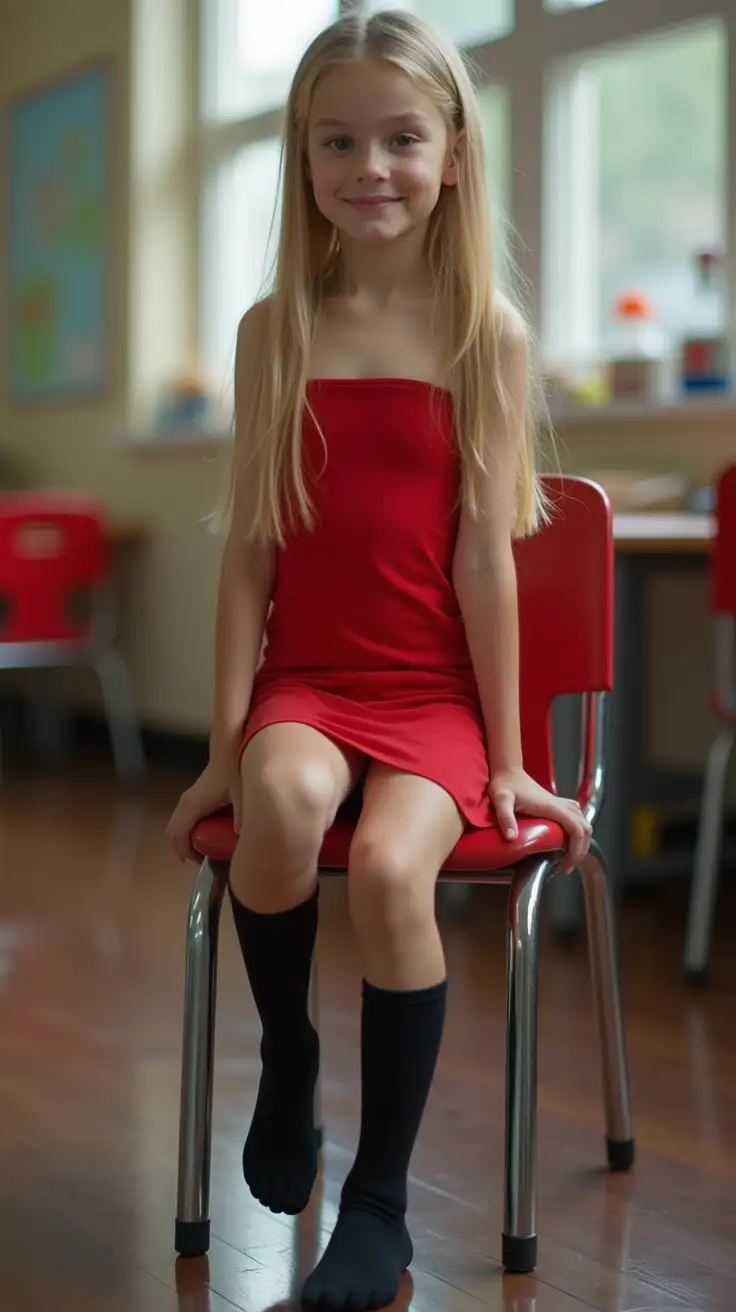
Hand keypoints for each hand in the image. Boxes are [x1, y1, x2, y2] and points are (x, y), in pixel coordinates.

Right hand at [166, 749, 241, 863]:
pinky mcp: (195, 797)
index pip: (179, 835)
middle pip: (172, 833)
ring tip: (210, 849)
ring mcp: (189, 799)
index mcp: (193, 804)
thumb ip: (242, 813)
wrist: (229, 746)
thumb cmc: (234, 767)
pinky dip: (192, 831)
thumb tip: (243, 836)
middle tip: (206, 860)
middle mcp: (186, 802)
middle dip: (185, 850)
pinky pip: (186, 819)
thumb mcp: (241, 793)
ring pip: (178, 826)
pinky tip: (213, 833)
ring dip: (188, 841)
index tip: (203, 863)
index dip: (187, 853)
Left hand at [488, 768, 592, 871]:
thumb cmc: (504, 783)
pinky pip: (575, 818)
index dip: (577, 849)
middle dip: (581, 850)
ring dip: (580, 841)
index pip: (577, 829)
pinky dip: (576, 831)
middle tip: (567, 866)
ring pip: (582, 822)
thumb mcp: (501, 800)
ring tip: (568, 857)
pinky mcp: (555, 803)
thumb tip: (512, 838)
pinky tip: (565, 840)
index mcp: (551, 806)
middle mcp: (559, 804)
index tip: (567, 865)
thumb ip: (506, 817)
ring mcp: (558, 803)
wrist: (507, 769)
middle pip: (585, 828)